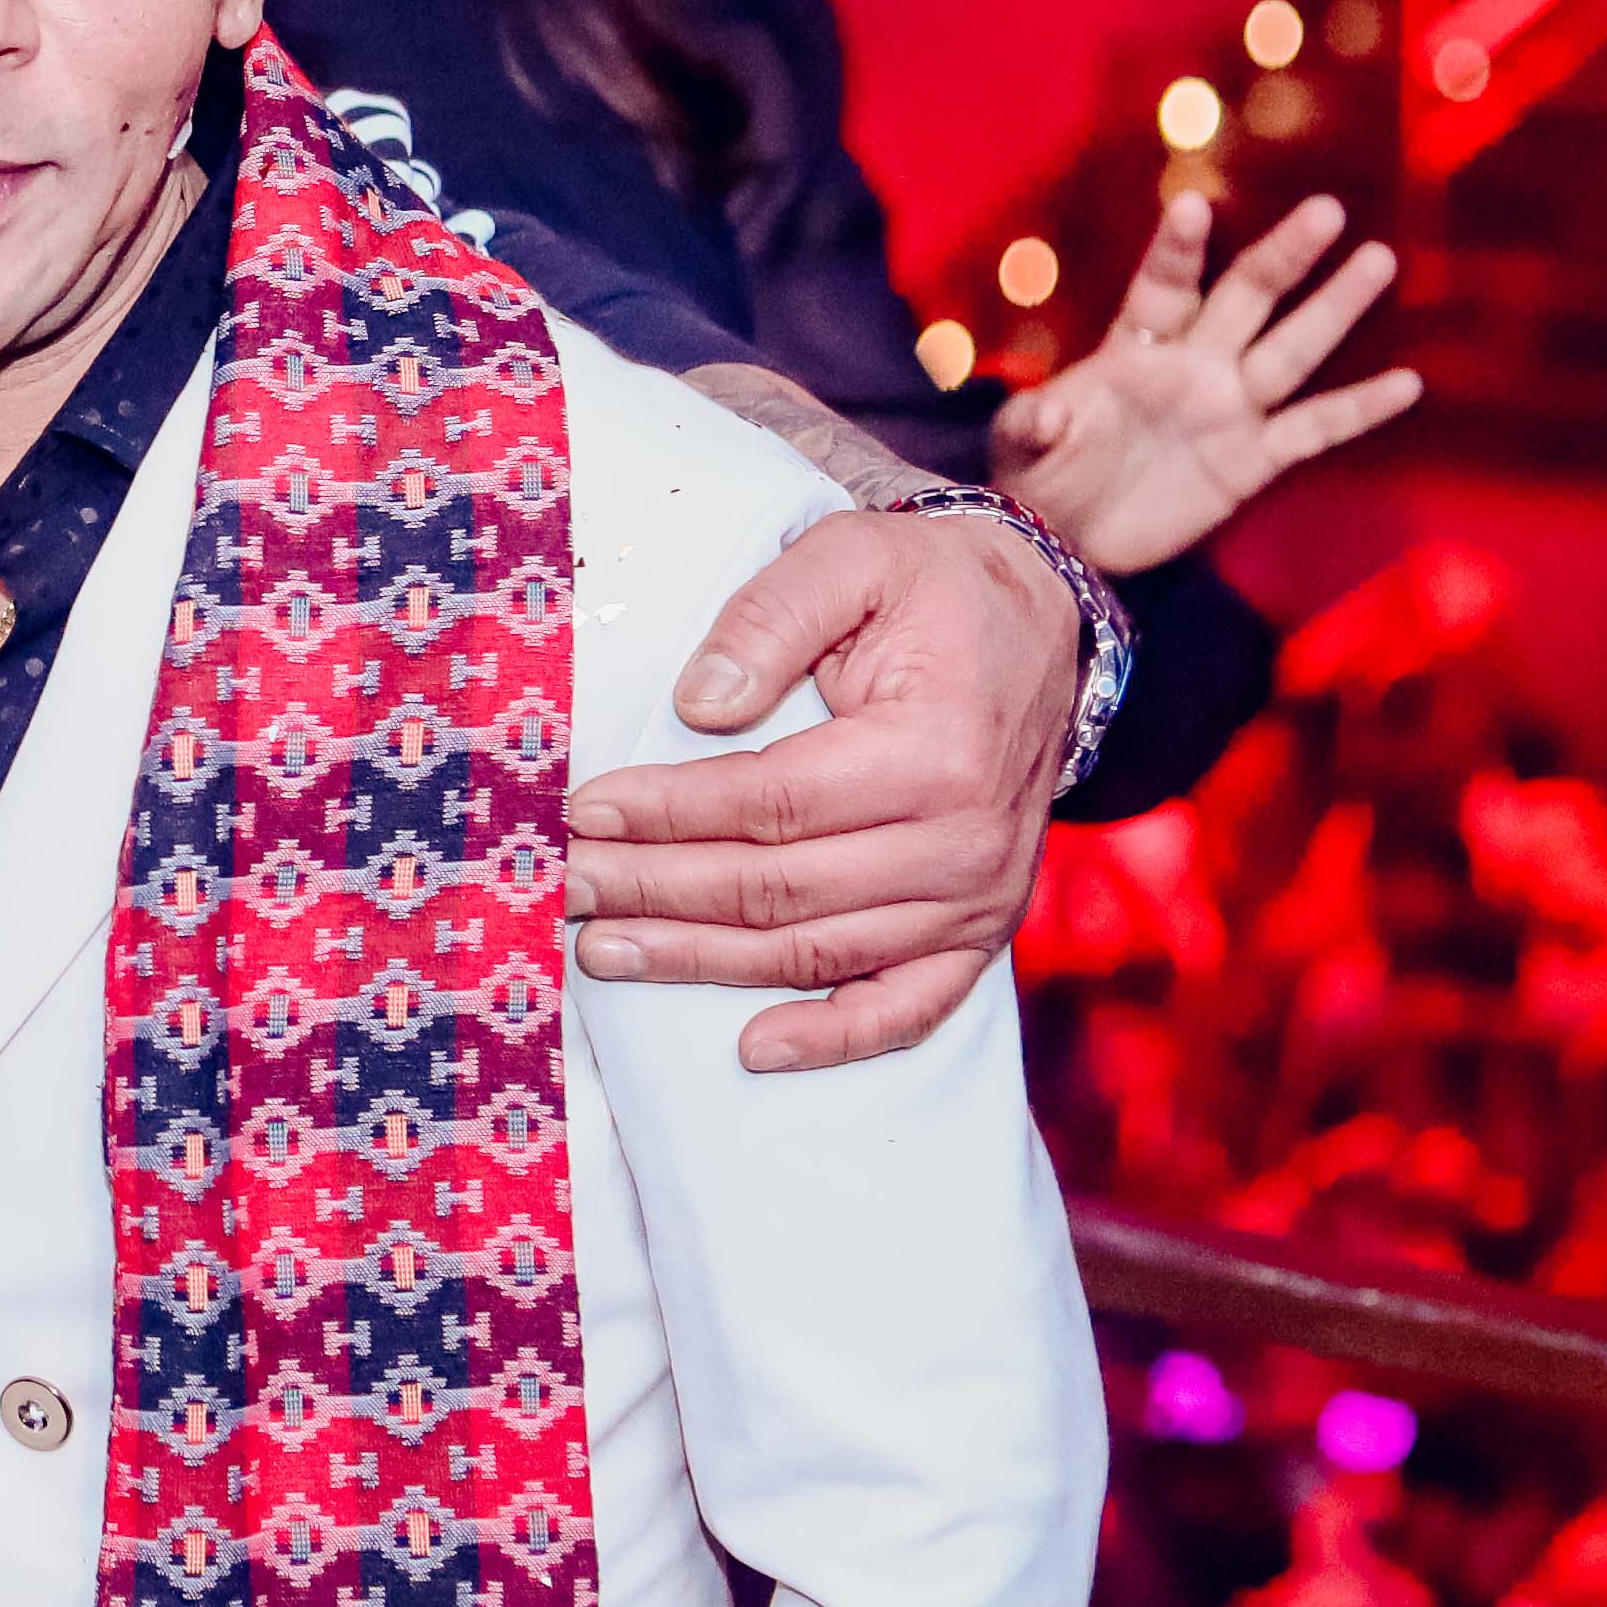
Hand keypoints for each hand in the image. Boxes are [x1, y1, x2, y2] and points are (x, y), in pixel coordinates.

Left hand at [562, 503, 1072, 1072]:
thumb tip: (697, 706)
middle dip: (657, 891)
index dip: (668, 812)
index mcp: (935, 750)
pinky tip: (752, 1050)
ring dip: (703, 962)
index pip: (772, 802)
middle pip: (780, 889)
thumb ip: (770, 618)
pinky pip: (908, 1007)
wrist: (1043, 628)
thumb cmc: (934, 588)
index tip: (582, 811)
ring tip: (604, 950)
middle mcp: (965, 842)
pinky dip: (833, 1038)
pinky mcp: (980, 932)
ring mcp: (977, 899)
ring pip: (817, 952)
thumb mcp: (853, 556)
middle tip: (563, 886)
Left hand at [989, 191, 1418, 577]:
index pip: (1161, 287)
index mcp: (1133, 348)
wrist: (1066, 537)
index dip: (1178, 250)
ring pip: (1292, 350)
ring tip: (1378, 259)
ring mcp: (1228, 408)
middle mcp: (1192, 364)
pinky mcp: (1253, 459)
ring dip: (1334, 309)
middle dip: (1282, 257)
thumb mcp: (1020, 448)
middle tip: (1327, 209)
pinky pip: (1314, 429)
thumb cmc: (1038, 474)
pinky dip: (1359, 410)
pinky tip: (1408, 384)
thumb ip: (1031, 425)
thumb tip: (1042, 412)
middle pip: (1245, 299)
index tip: (1195, 204)